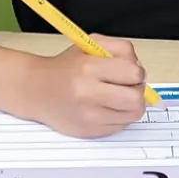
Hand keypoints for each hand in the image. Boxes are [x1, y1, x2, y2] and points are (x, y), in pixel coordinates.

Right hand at [32, 34, 146, 138]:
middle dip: (138, 92)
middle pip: (136, 100)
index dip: (137, 72)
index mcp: (89, 68)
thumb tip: (141, 70)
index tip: (131, 72)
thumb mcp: (91, 45)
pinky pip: (120, 126)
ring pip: (132, 115)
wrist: (37, 90)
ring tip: (117, 97)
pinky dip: (118, 117)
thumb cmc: (66, 67)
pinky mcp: (90, 132)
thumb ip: (120, 50)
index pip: (133, 74)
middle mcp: (88, 94)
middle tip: (128, 87)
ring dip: (130, 106)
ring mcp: (89, 116)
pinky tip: (105, 107)